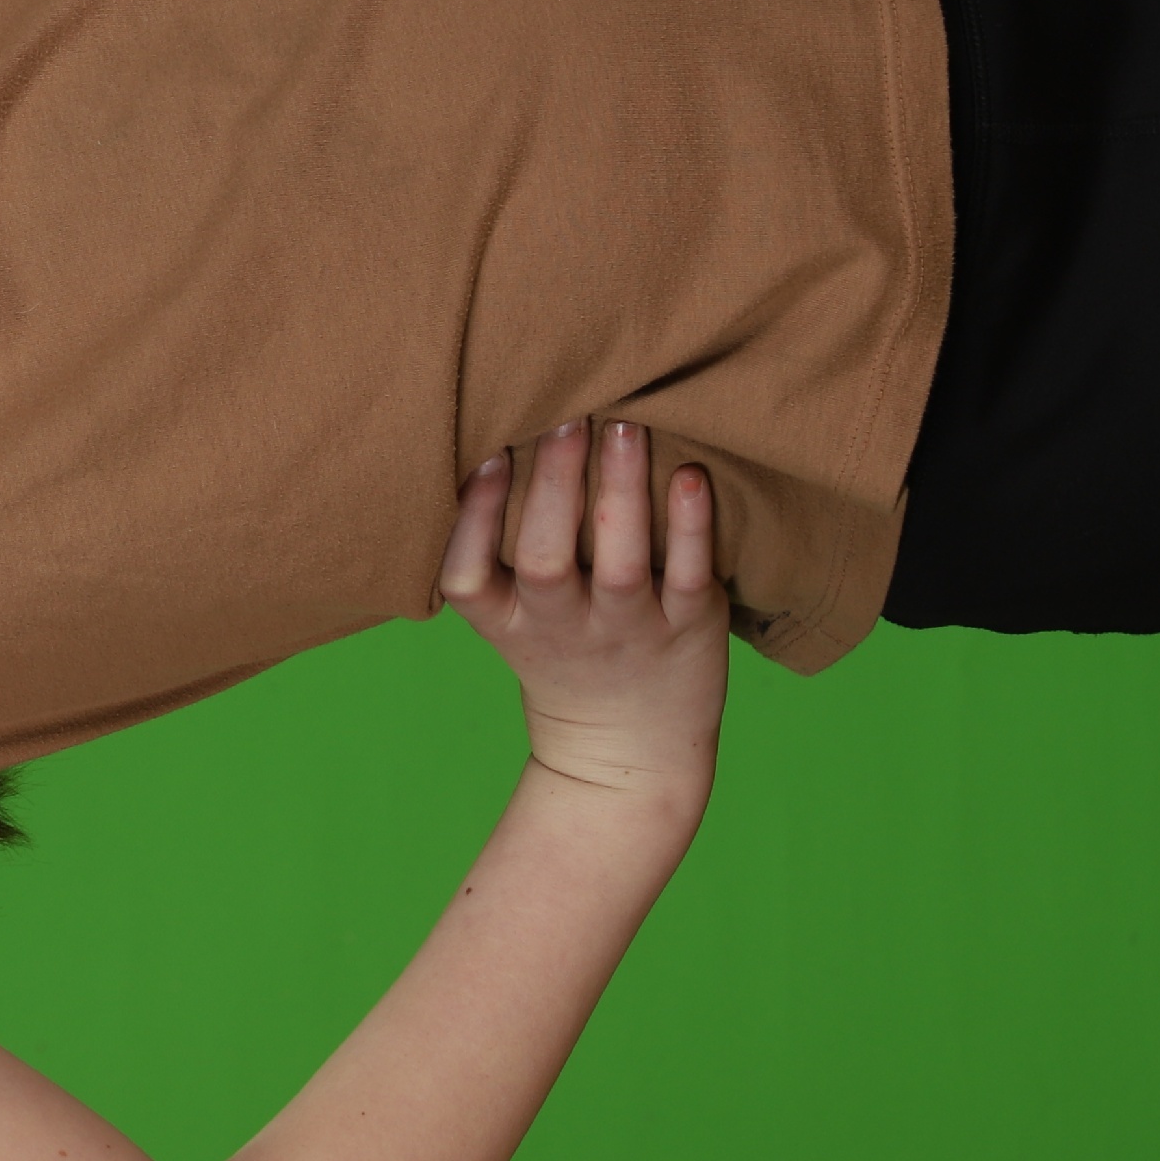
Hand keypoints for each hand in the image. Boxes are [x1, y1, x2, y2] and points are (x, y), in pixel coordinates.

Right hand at [438, 422, 728, 799]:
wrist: (630, 746)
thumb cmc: (566, 652)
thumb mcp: (512, 616)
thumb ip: (501, 546)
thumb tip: (502, 431)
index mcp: (507, 621)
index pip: (468, 575)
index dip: (474, 518)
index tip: (489, 454)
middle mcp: (562, 628)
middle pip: (546, 561)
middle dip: (553, 485)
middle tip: (564, 413)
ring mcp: (628, 631)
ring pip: (620, 565)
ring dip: (620, 492)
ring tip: (622, 426)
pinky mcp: (688, 630)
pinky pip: (689, 579)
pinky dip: (691, 529)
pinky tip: (688, 477)